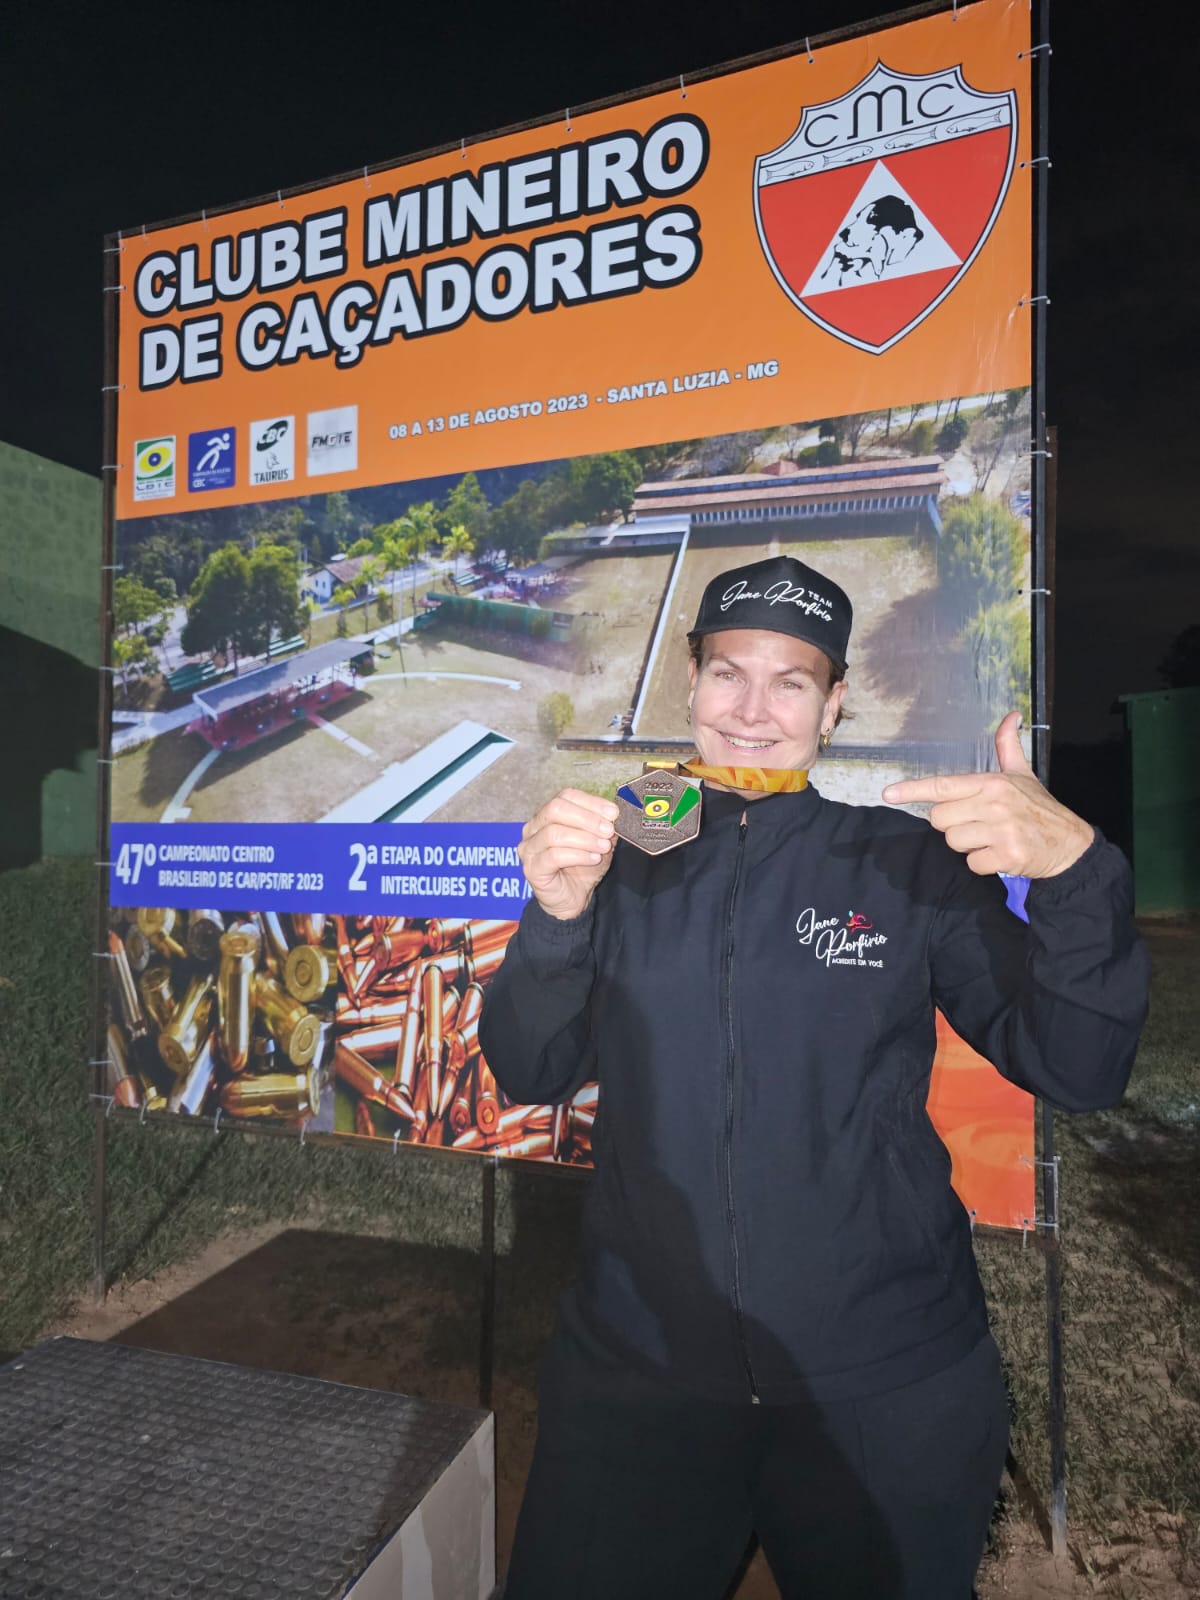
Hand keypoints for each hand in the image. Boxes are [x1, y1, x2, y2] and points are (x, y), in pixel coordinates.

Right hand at [519, 788, 619, 919]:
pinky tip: (593, 858)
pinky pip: (553, 855)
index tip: (613, 813)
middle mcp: (534, 827)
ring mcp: (529, 848)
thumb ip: (605, 826)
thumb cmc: (582, 866)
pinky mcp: (531, 868)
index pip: (566, 796)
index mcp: (549, 814)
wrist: (573, 897)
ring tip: (603, 847)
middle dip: (586, 818)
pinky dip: (578, 855)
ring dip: (584, 839)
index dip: (591, 802)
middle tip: (608, 830)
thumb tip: (616, 814)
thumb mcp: (599, 841)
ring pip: (554, 833)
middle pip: (555, 809)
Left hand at [882, 712, 1093, 877]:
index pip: (944, 785)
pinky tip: (999, 855)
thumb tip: (1011, 716)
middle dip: (953, 825)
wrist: (1070, 845)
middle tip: (977, 823)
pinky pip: (972, 863)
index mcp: (992, 783)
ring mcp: (1000, 830)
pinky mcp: (1006, 856)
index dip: (913, 790)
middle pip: (940, 819)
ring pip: (953, 841)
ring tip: (991, 838)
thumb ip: (1008, 747)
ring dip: (968, 845)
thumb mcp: (1023, 774)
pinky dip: (982, 863)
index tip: (890, 794)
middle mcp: (994, 804)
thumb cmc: (1040, 809)